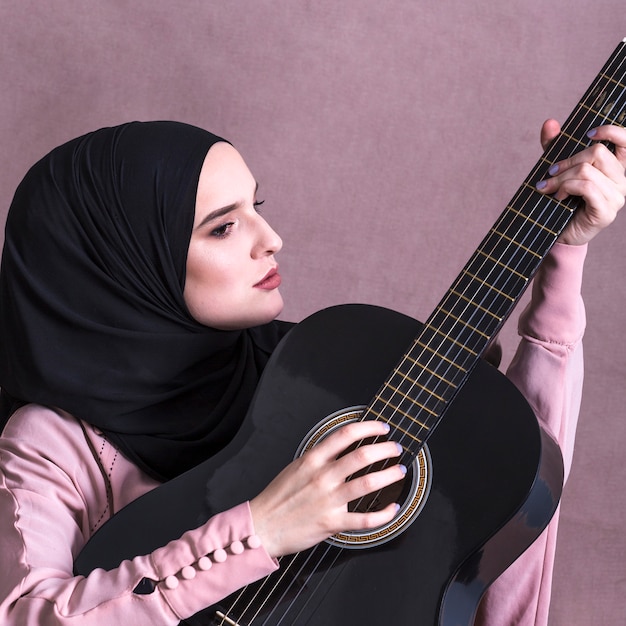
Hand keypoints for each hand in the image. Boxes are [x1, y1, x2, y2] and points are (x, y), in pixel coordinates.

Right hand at [249, 419, 404, 557]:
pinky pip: (365, 519)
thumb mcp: (296, 467)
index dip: (369, 428)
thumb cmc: (278, 498)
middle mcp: (322, 477)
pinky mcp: (332, 522)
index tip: (382, 428)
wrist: (262, 526)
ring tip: (399, 471)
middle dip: (385, 449)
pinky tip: (393, 509)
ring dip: (389, 475)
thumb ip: (319, 458)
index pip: (345, 434)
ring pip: (368, 483)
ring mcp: (329, 500)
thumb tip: (342, 447)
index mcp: (313, 459)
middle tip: (395, 448)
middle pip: (362, 456)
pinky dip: (384, 514)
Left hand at [537, 120, 625, 244]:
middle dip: (567, 162)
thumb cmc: (561, 200)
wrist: (558, 233)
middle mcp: (622, 180)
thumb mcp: (557, 169)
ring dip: (561, 178)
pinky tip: (558, 197)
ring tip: (548, 188)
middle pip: (597, 153)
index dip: (611, 131)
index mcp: (615, 168)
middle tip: (549, 174)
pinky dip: (567, 188)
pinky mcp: (606, 211)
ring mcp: (617, 197)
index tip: (588, 133)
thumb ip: (555, 147)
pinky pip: (587, 188)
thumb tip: (550, 123)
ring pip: (587, 171)